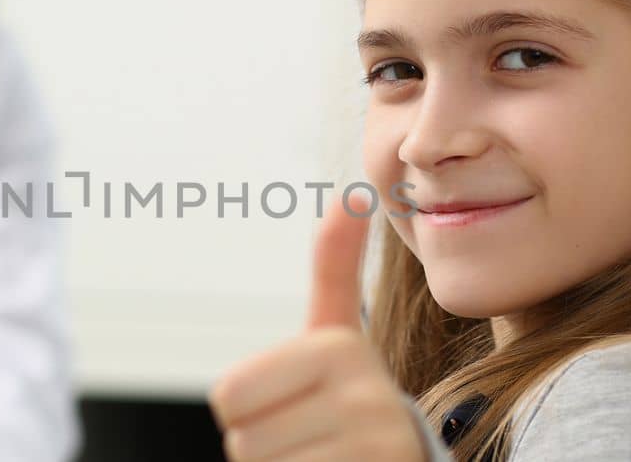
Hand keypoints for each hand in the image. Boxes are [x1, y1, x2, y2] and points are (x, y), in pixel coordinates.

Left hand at [210, 194, 426, 461]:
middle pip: (241, 437)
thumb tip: (352, 194)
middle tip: (310, 436)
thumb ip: (335, 267)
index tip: (299, 402)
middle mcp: (367, 394)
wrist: (402, 460)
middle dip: (265, 443)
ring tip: (324, 456)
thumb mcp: (339, 337)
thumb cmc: (352, 403)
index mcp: (341, 346)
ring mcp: (375, 442)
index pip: (229, 395)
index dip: (249, 410)